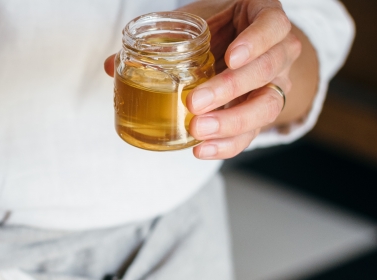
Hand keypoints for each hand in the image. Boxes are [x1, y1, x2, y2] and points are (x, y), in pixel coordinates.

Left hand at [104, 0, 307, 159]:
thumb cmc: (215, 29)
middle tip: (195, 102)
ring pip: (266, 105)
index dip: (256, 41)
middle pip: (268, 70)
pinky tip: (202, 149)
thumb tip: (111, 65)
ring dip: (231, 122)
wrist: (239, 47)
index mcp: (264, 19)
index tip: (230, 57)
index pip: (274, 26)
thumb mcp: (190, 25)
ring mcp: (275, 84)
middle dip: (230, 88)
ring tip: (198, 130)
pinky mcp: (262, 113)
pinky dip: (227, 144)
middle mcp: (279, 52)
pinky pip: (252, 133)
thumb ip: (158, 40)